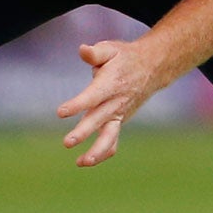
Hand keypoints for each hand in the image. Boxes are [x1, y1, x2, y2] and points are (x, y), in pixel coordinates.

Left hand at [56, 39, 160, 167]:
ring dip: (97, 151)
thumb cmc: (125, 57)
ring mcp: (119, 114)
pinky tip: (85, 161)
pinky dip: (103, 153)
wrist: (152, 68)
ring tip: (80, 162)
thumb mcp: (111, 49)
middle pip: (99, 119)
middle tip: (67, 143)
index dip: (77, 104)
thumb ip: (95, 52)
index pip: (93, 96)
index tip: (60, 112)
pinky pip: (113, 141)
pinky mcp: (119, 121)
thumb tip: (82, 50)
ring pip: (110, 137)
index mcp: (111, 83)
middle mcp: (116, 102)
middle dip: (84, 132)